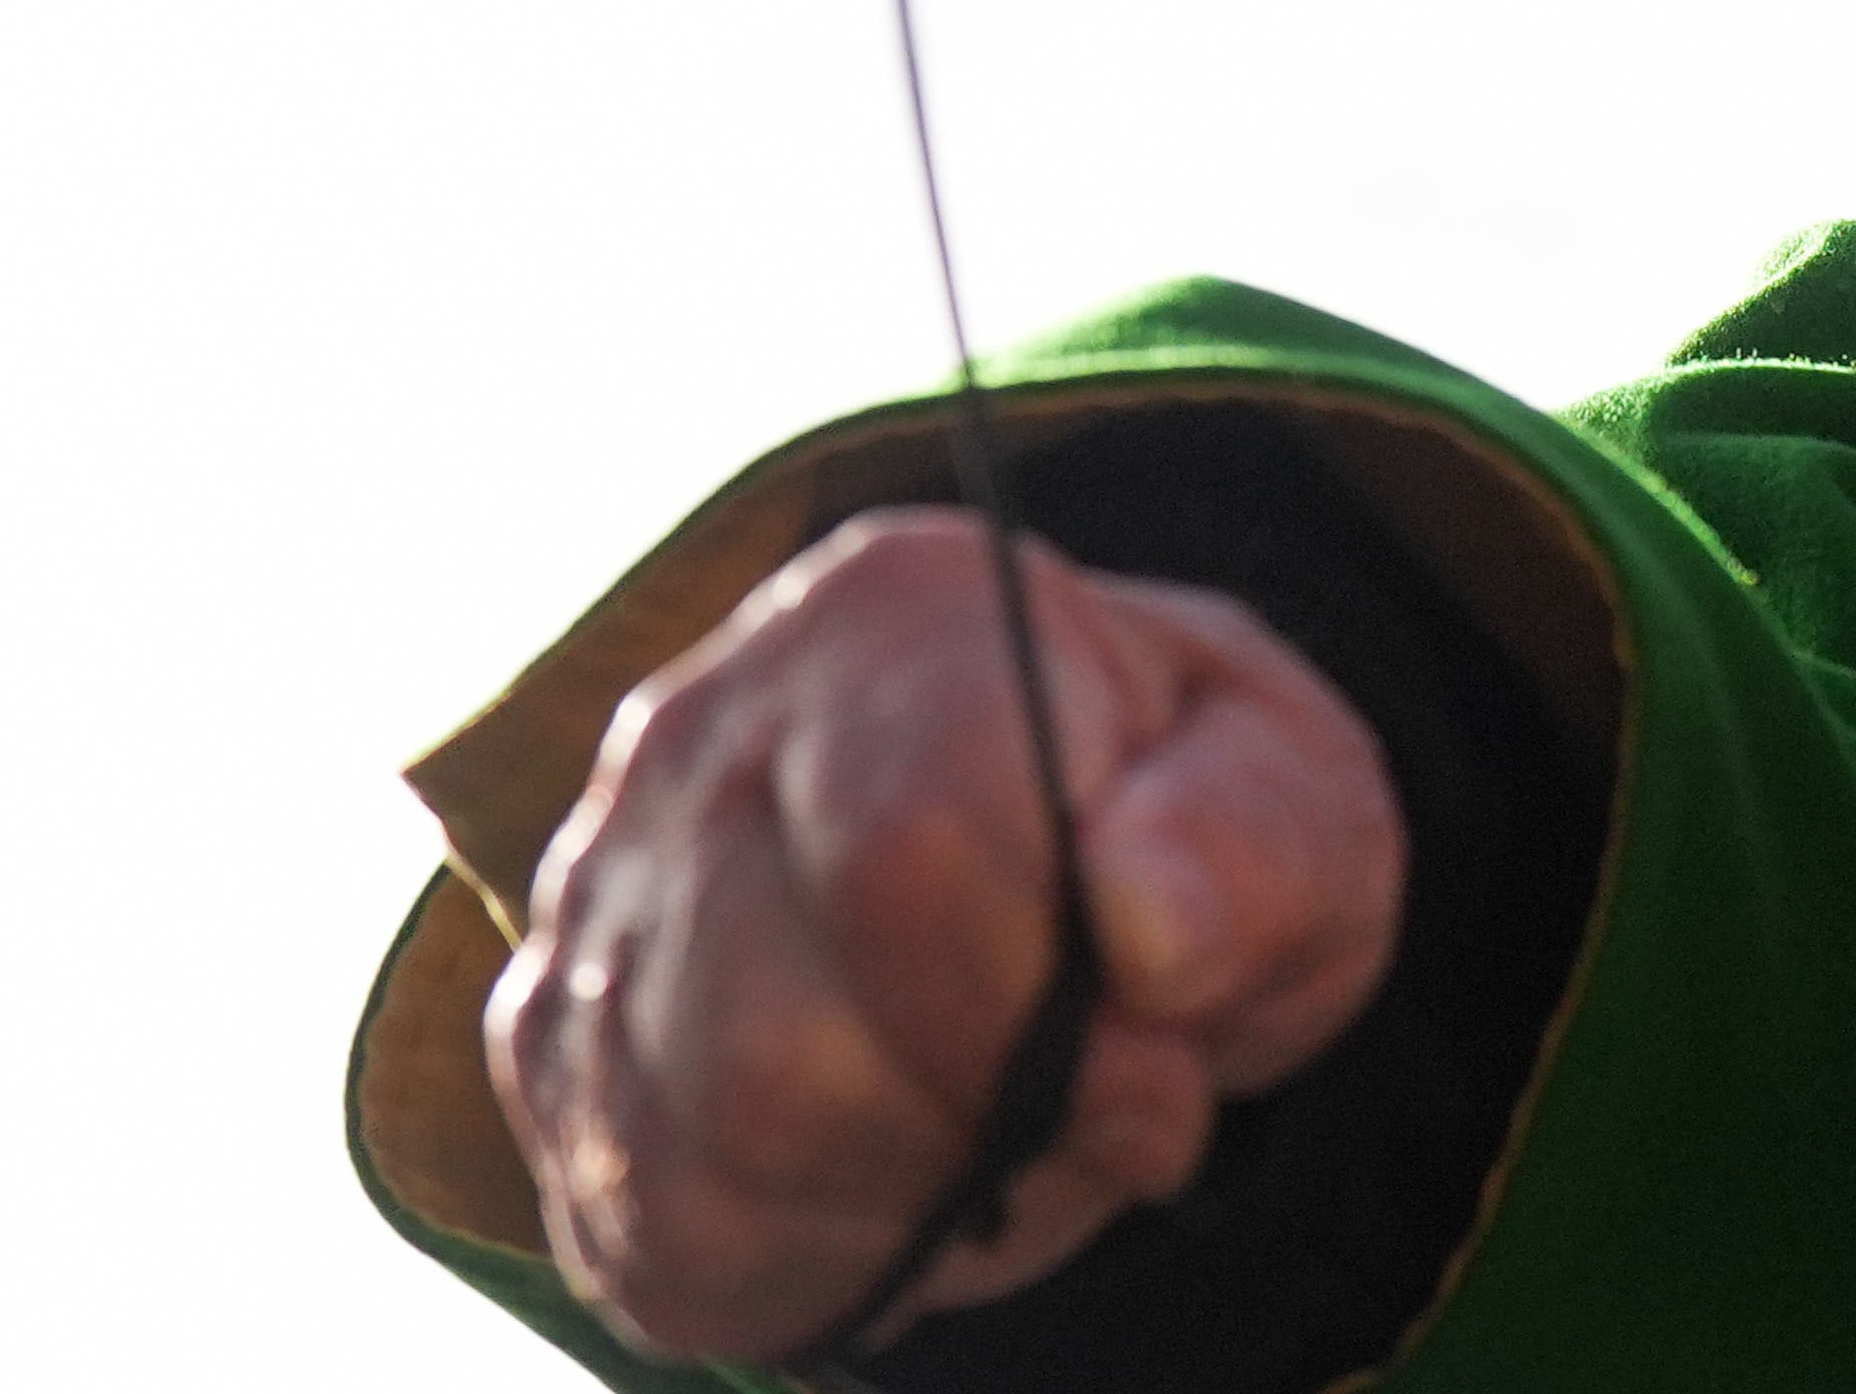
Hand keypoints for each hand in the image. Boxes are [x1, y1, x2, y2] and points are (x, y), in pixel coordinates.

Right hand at [484, 510, 1409, 1362]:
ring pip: (709, 1137)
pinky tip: (909, 1162)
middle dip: (977, 1119)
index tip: (1156, 1066)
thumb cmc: (1190, 820)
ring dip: (909, 1184)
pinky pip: (659, 1217)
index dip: (1042, 1012)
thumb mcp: (1298, 805)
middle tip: (1095, 1106)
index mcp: (896, 616)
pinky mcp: (557, 1046)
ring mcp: (606, 892)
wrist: (1083, 868)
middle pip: (782, 1031)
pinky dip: (819, 1239)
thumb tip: (1149, 921)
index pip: (906, 849)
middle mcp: (704, 733)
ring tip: (1010, 1122)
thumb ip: (1252, 842)